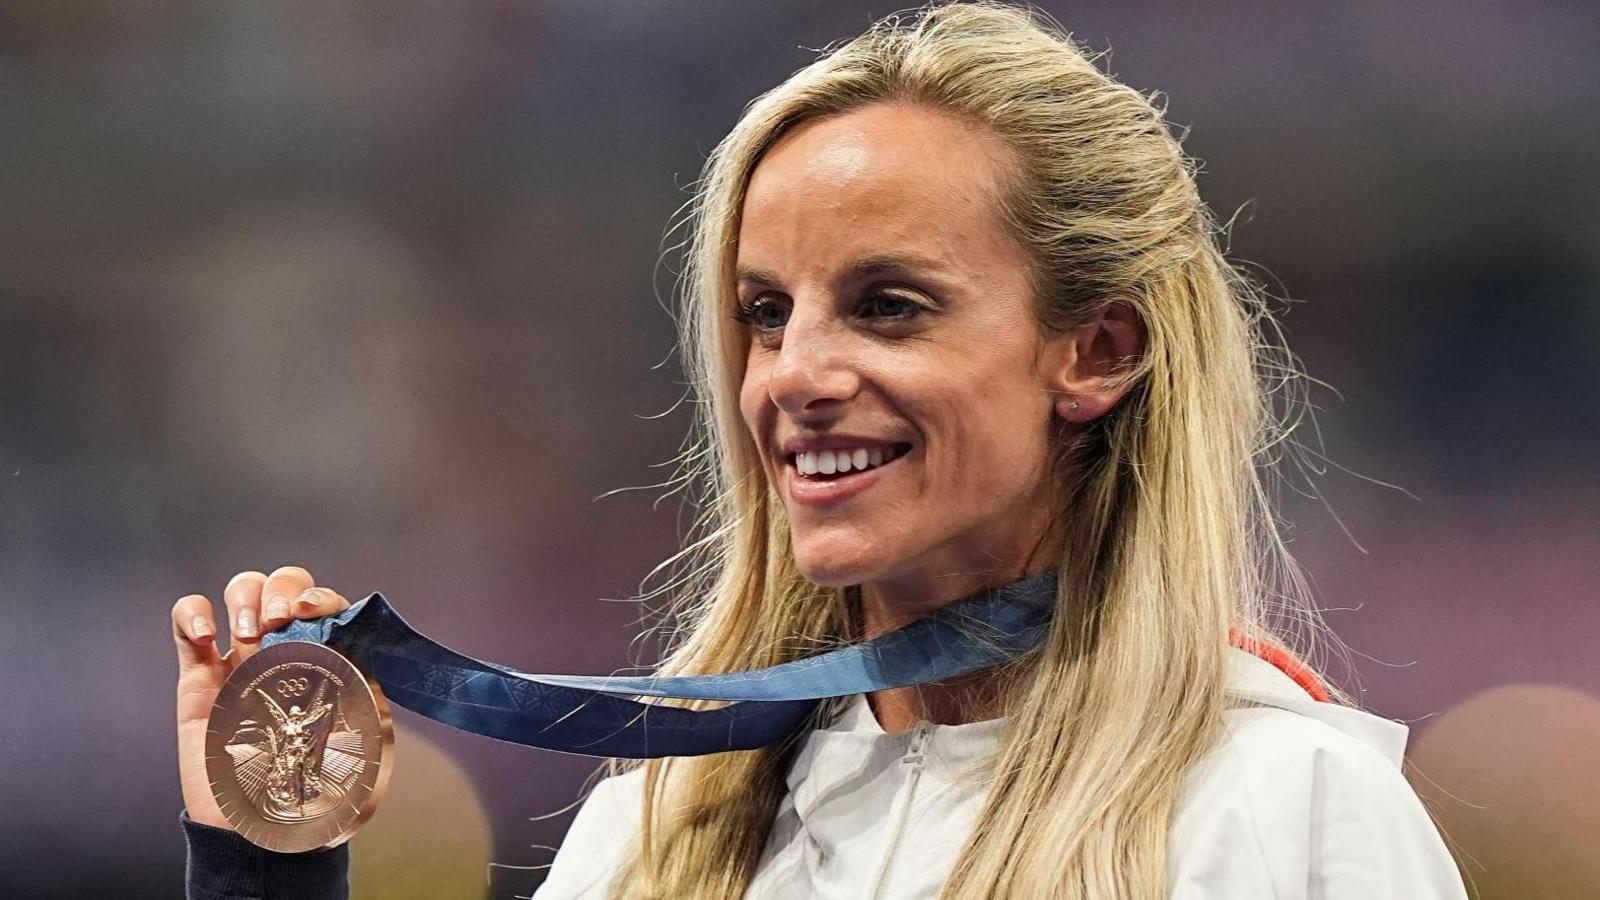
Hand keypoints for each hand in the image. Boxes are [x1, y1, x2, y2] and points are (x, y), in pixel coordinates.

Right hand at [171, 566, 351, 830]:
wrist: (251, 823)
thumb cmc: (305, 784)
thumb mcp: (349, 742)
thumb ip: (364, 708)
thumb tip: (384, 683)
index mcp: (323, 658)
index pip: (325, 604)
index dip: (320, 596)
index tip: (312, 612)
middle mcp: (283, 648)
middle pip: (284, 584)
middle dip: (283, 589)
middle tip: (280, 619)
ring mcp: (239, 655)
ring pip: (242, 591)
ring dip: (246, 597)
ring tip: (248, 632)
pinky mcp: (196, 672)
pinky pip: (187, 620)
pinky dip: (192, 613)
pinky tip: (205, 637)